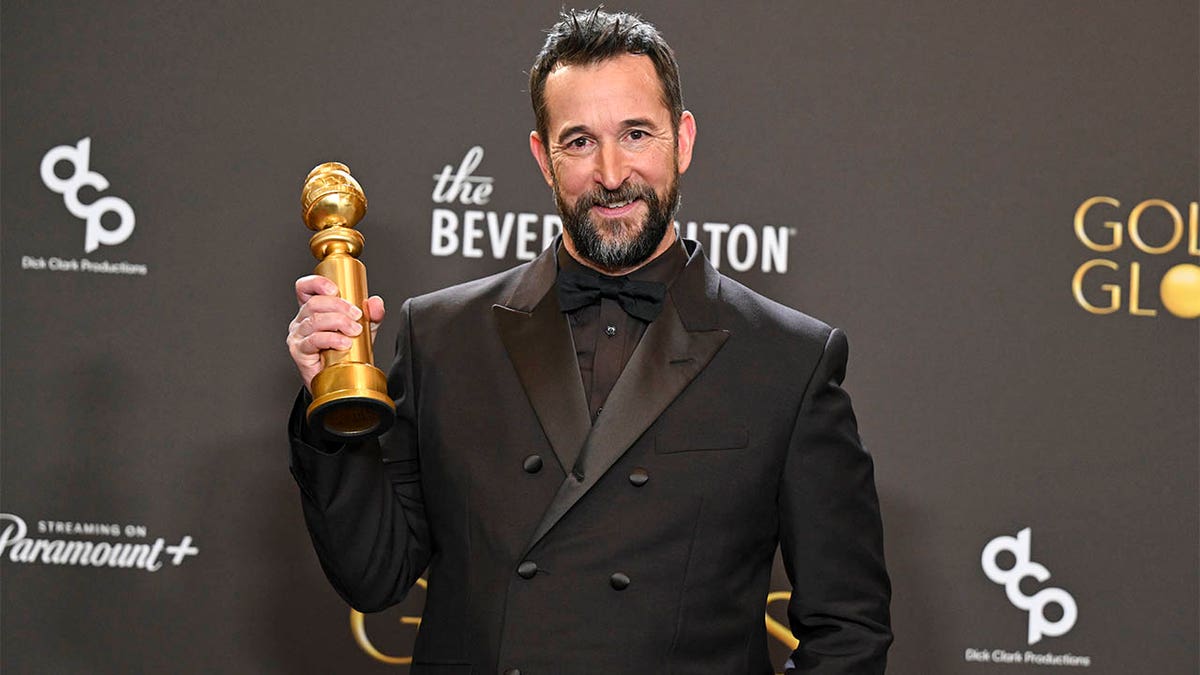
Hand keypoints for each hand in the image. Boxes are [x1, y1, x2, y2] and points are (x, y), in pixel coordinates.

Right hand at [287, 275, 384, 391]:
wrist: (338, 380)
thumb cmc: (345, 351)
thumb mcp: (362, 329)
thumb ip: (371, 315)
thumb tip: (375, 302)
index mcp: (312, 309)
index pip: (305, 288)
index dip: (316, 283)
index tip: (334, 288)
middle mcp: (301, 320)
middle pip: (314, 303)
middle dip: (339, 306)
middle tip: (357, 315)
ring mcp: (298, 335)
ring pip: (314, 320)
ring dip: (338, 322)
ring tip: (355, 330)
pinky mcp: (299, 351)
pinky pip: (313, 340)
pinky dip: (331, 339)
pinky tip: (344, 342)